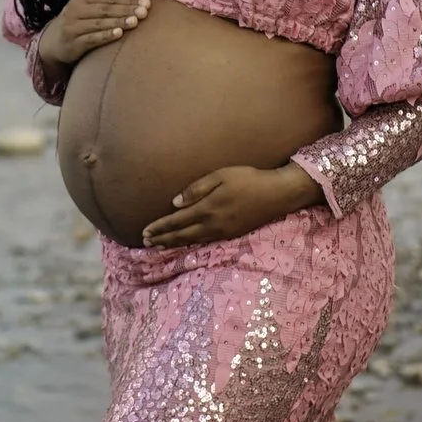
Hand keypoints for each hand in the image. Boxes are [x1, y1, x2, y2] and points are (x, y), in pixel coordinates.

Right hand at [35, 0, 150, 65]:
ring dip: (118, 22)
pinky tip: (119, 35)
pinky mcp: (73, 43)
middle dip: (126, 10)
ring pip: (99, 23)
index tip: (147, 3)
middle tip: (144, 12)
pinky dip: (105, 36)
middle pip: (106, 9)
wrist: (53, 41)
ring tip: (135, 22)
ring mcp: (73, 26)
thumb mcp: (88, 6)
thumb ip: (107, 0)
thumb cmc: (79, 21)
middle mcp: (76, 9)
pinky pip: (92, 39)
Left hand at [141, 163, 321, 248]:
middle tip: (146, 242)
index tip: (145, 232)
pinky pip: (205, 241)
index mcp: (207, 208)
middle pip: (181, 235)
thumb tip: (175, 203)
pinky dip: (190, 243)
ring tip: (160, 245)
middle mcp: (213, 224)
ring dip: (174, 243)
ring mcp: (223, 231)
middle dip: (162, 238)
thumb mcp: (221, 175)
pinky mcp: (232, 234)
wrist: (276, 194)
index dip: (159, 227)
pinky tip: (185, 242)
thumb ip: (197, 189)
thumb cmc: (248, 179)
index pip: (176, 221)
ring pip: (192, 240)